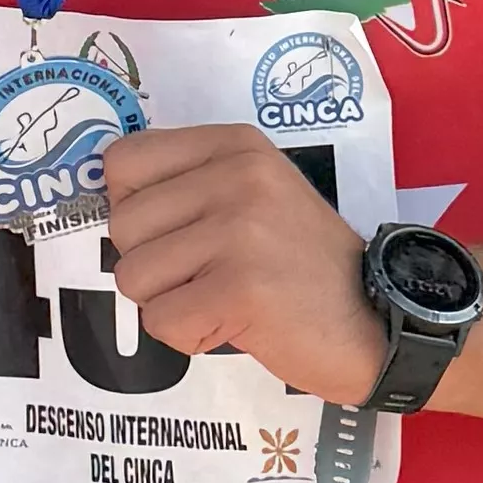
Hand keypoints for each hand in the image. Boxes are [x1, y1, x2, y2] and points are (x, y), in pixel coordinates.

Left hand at [97, 124, 382, 405]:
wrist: (376, 321)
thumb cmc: (303, 266)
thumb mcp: (256, 193)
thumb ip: (190, 184)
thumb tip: (106, 197)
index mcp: (235, 145)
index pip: (122, 162)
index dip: (134, 208)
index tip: (177, 232)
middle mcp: (237, 177)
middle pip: (122, 225)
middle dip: (152, 265)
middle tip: (209, 275)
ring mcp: (240, 231)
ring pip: (133, 276)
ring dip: (170, 304)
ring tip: (225, 298)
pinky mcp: (240, 288)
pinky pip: (160, 321)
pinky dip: (189, 337)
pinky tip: (235, 324)